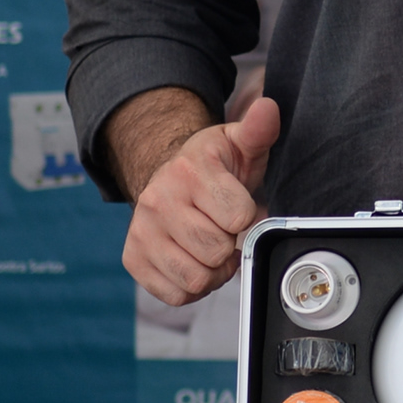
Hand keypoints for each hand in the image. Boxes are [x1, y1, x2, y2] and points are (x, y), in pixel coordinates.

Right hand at [122, 94, 281, 302]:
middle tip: (223, 231)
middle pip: (216, 252)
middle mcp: (158, 201)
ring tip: (209, 248)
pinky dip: (191, 286)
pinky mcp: (133, 258)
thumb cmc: (212, 167)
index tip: (238, 208)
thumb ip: (258, 130)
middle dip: (229, 246)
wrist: (168, 176)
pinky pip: (175, 294)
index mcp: (188, 172)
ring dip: (212, 271)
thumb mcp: (239, 144)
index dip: (247, 217)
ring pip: (196, 278)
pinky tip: (191, 260)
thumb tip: (269, 108)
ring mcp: (142, 231)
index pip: (239, 216)